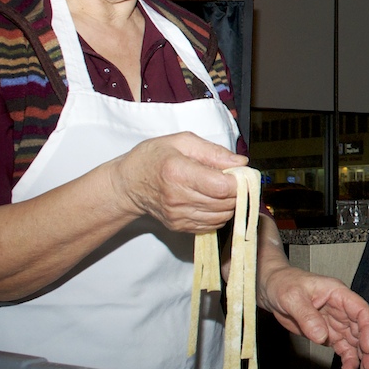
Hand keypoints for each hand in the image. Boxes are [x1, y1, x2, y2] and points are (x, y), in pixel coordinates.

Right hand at [110, 132, 247, 232]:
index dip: (238, 181)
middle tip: (231, 179)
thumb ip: (213, 151)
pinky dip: (218, 213)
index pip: (222, 186)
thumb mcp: (182, 141)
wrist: (128, 184)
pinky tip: (211, 200)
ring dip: (229, 203)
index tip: (240, 173)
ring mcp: (178, 216)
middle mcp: (178, 198)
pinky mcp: (179, 227)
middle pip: (225, 202)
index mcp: (178, 172)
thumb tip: (240, 163)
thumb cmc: (153, 157)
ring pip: (222, 216)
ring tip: (220, 188)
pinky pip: (212, 225)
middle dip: (236, 191)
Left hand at [259, 265, 368, 368]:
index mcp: (337, 294)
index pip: (361, 310)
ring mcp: (335, 321)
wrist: (271, 290)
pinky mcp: (327, 333)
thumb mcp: (292, 297)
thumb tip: (321, 337)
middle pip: (362, 328)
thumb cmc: (283, 284)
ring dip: (362, 357)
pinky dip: (348, 358)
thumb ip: (307, 316)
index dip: (367, 329)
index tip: (366, 347)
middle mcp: (341, 308)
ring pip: (355, 340)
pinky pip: (343, 347)